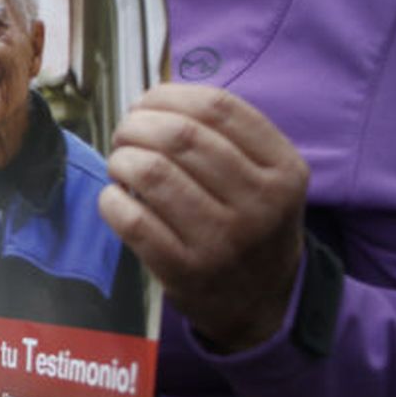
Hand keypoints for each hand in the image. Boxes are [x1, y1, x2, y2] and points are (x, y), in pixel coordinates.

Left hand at [99, 83, 307, 352]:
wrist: (263, 300)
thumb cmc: (250, 222)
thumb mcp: (266, 175)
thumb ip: (225, 134)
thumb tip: (152, 99)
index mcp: (283, 169)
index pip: (218, 108)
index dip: (169, 96)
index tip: (146, 103)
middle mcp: (260, 203)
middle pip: (180, 136)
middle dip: (137, 125)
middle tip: (125, 135)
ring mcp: (224, 240)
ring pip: (152, 172)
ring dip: (122, 159)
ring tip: (121, 165)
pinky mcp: (186, 270)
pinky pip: (132, 220)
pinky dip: (112, 201)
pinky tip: (116, 199)